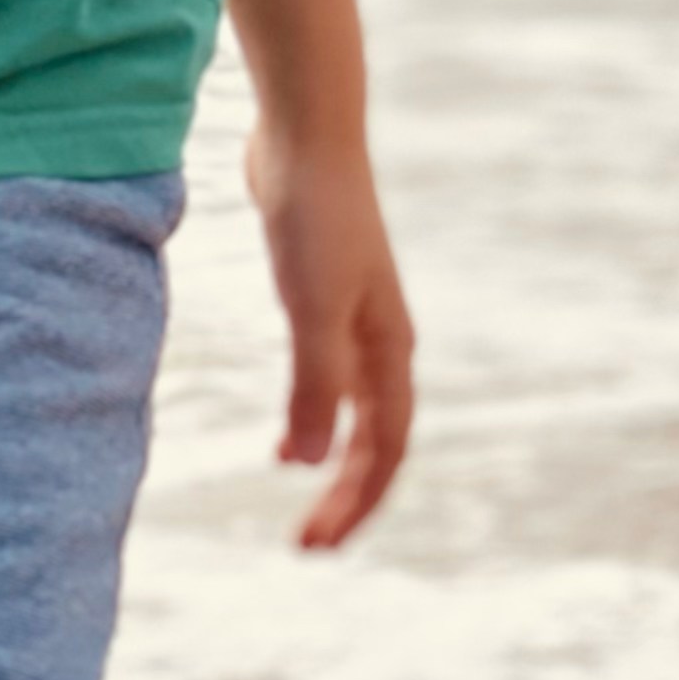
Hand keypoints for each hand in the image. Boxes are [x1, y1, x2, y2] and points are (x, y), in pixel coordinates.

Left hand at [245, 123, 414, 549]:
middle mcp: (382, 339)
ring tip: (300, 493)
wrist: (306, 134)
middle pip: (377, 438)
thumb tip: (309, 465)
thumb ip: (314, 385)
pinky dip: (317, 416)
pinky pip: (332, 377)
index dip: (355, 502)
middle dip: (348, 494)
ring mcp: (357, 316)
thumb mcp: (312, 309)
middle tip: (305, 544)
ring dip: (335, 458)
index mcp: (389, 348)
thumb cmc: (314, 218)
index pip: (385, 448)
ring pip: (357, 409)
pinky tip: (289, 429)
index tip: (312, 544)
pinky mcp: (326, 294)